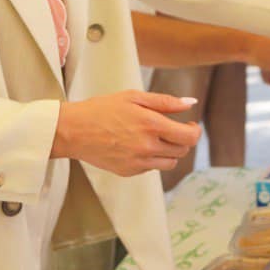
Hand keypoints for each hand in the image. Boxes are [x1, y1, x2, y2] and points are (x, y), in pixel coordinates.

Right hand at [53, 91, 200, 176]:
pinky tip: (139, 145)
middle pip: (182, 150)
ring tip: (158, 138)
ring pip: (170, 162)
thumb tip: (191, 103)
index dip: (195, 131)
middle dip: (183, 139)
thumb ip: (165, 101)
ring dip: (171, 151)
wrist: (73, 131)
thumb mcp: (134, 97)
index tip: (191, 124)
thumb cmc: (102, 109)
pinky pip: (151, 168)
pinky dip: (153, 158)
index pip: (189, 137)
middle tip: (175, 128)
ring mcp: (138, 162)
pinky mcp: (129, 172)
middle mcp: (147, 147)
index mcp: (151, 125)